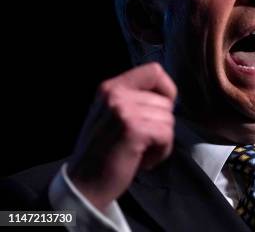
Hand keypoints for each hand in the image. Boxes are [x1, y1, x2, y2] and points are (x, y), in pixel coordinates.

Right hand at [67, 62, 176, 210]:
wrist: (83, 184)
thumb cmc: (103, 152)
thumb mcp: (112, 115)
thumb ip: (135, 100)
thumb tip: (169, 97)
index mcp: (111, 87)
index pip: (154, 71)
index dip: (167, 89)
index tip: (162, 109)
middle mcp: (116, 94)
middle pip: (166, 101)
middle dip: (161, 125)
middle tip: (142, 142)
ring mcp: (123, 110)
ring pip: (169, 119)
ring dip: (161, 140)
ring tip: (140, 151)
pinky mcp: (133, 129)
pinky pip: (167, 135)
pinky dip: (162, 151)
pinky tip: (143, 160)